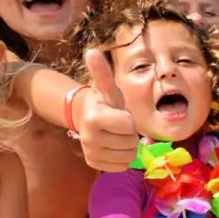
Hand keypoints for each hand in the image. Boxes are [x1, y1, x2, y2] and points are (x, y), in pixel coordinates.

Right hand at [78, 50, 138, 172]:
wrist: (88, 118)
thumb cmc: (104, 102)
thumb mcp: (107, 88)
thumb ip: (103, 72)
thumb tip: (92, 51)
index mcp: (94, 118)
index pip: (129, 126)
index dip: (129, 119)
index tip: (119, 113)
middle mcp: (89, 138)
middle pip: (130, 143)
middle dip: (129, 134)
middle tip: (119, 126)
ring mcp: (90, 153)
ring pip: (128, 156)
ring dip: (128, 146)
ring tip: (118, 135)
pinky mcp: (94, 164)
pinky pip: (121, 166)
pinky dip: (123, 158)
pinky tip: (114, 147)